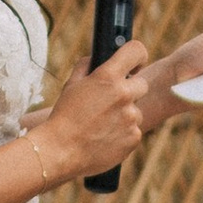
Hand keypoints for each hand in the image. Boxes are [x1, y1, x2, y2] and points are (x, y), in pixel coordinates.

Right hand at [40, 43, 150, 180]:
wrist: (60, 150)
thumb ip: (87, 66)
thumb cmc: (64, 116)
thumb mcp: (72, 84)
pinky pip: (134, 130)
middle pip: (142, 84)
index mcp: (108, 77)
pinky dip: (123, 133)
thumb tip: (99, 58)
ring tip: (102, 125)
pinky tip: (105, 137)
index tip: (134, 65)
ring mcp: (131, 118)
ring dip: (124, 115)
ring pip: (136, 111)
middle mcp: (124, 95)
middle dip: (129, 90)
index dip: (137, 56)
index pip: (136, 51)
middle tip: (110, 101)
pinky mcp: (134, 137)